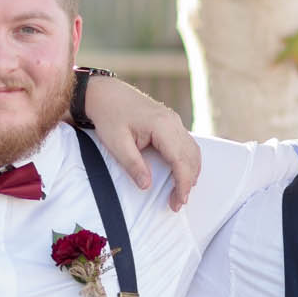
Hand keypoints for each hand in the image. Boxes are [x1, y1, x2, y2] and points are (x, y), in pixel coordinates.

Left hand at [86, 75, 200, 208]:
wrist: (105, 93)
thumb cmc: (109, 115)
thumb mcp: (117, 143)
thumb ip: (133, 165)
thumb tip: (146, 185)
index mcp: (162, 125)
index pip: (181, 159)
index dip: (183, 183)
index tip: (179, 201)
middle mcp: (173, 121)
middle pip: (191, 157)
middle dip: (188, 182)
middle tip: (177, 203)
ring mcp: (173, 120)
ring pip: (192, 150)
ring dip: (190, 172)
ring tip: (180, 192)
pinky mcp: (170, 122)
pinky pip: (186, 144)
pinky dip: (187, 161)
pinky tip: (180, 174)